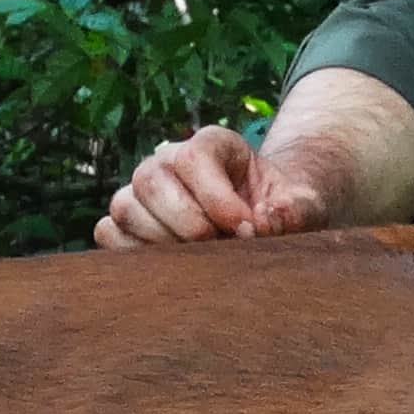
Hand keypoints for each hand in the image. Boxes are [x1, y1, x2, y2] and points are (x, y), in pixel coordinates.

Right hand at [98, 125, 340, 248]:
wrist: (265, 223)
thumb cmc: (284, 210)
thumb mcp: (305, 205)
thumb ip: (297, 210)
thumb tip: (265, 223)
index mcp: (212, 144)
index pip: (193, 159)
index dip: (216, 199)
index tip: (246, 230)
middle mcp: (167, 161)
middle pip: (150, 180)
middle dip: (187, 223)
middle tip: (220, 249)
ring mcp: (141, 192)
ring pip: (126, 208)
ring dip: (160, 242)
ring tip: (199, 261)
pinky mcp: (125, 224)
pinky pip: (108, 234)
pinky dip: (132, 255)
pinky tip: (172, 269)